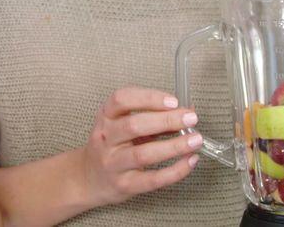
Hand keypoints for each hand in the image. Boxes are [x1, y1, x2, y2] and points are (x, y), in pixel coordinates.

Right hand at [80, 88, 202, 206]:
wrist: (88, 179)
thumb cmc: (111, 147)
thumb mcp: (121, 125)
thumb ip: (151, 116)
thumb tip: (187, 111)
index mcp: (106, 117)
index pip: (121, 100)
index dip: (149, 98)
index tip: (173, 101)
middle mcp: (106, 138)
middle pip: (134, 126)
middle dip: (166, 120)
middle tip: (190, 118)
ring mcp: (113, 163)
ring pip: (143, 154)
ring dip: (173, 146)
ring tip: (195, 140)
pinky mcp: (124, 185)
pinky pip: (152, 179)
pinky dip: (175, 171)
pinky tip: (190, 161)